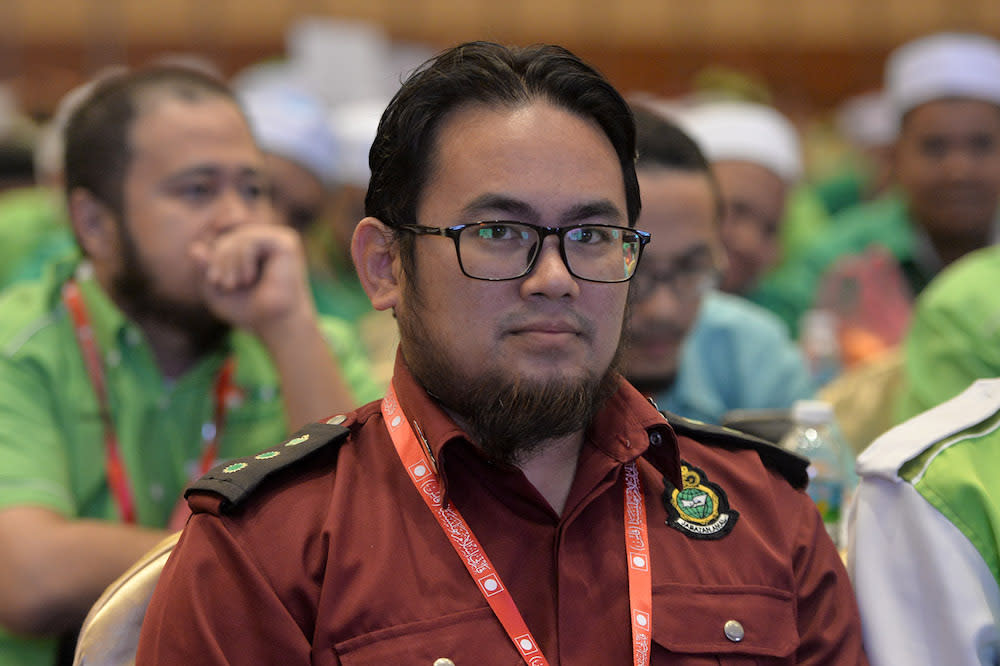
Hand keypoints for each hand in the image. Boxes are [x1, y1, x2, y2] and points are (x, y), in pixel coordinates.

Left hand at [191, 223, 316, 340]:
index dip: (214, 255)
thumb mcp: (217, 289)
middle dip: (219, 259)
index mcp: (254, 252)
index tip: (212, 280)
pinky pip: (252, 240)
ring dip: (229, 261)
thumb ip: (205, 269)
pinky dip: (243, 258)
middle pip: (230, 237)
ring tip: (232, 284)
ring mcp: (278, 240)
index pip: (225, 240)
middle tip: (220, 283)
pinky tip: (249, 278)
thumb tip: (193, 248)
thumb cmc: (250, 311)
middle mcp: (268, 243)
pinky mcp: (286, 243)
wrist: (275, 324)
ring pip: (240, 237)